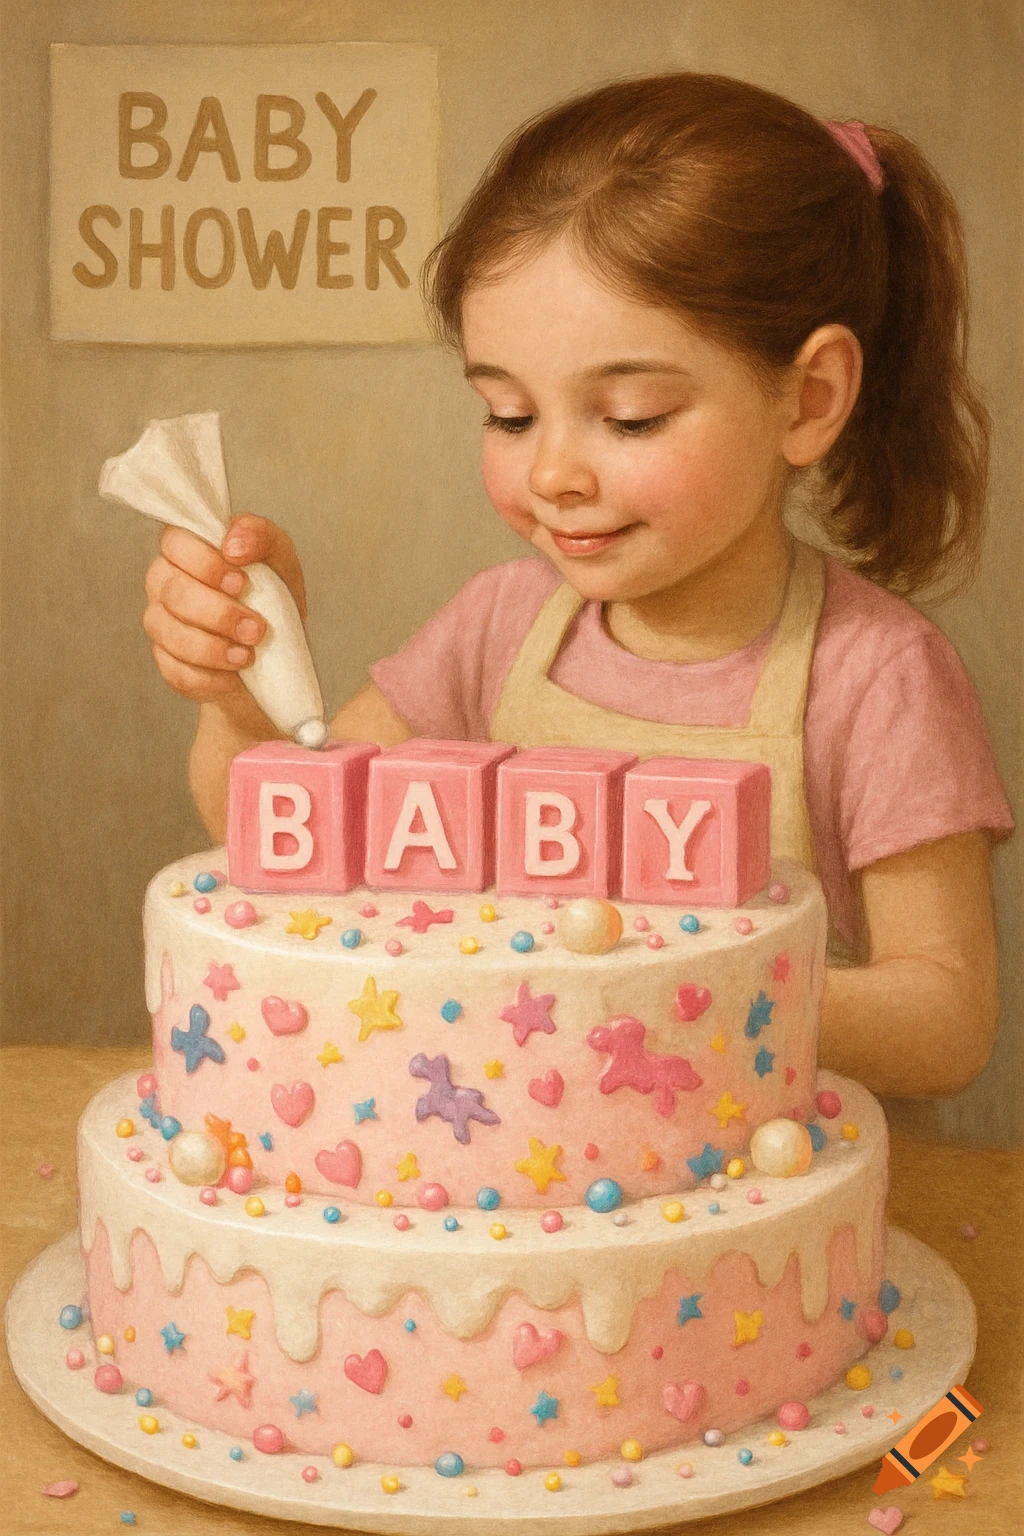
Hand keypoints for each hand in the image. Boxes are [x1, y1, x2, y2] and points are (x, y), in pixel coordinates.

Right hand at [143, 513, 307, 704]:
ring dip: (213, 647)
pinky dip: (208, 677)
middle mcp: (164, 582)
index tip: (241, 583)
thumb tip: (233, 544)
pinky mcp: (168, 662)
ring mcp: (161, 623)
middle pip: (174, 592)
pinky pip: (176, 671)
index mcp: (186, 549)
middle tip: (257, 628)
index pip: (174, 542)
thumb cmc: (272, 595)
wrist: (276, 652)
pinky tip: (233, 675)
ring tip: (247, 655)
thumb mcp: (279, 559)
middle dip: (219, 613)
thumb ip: (260, 535)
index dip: (205, 564)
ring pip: (170, 633)